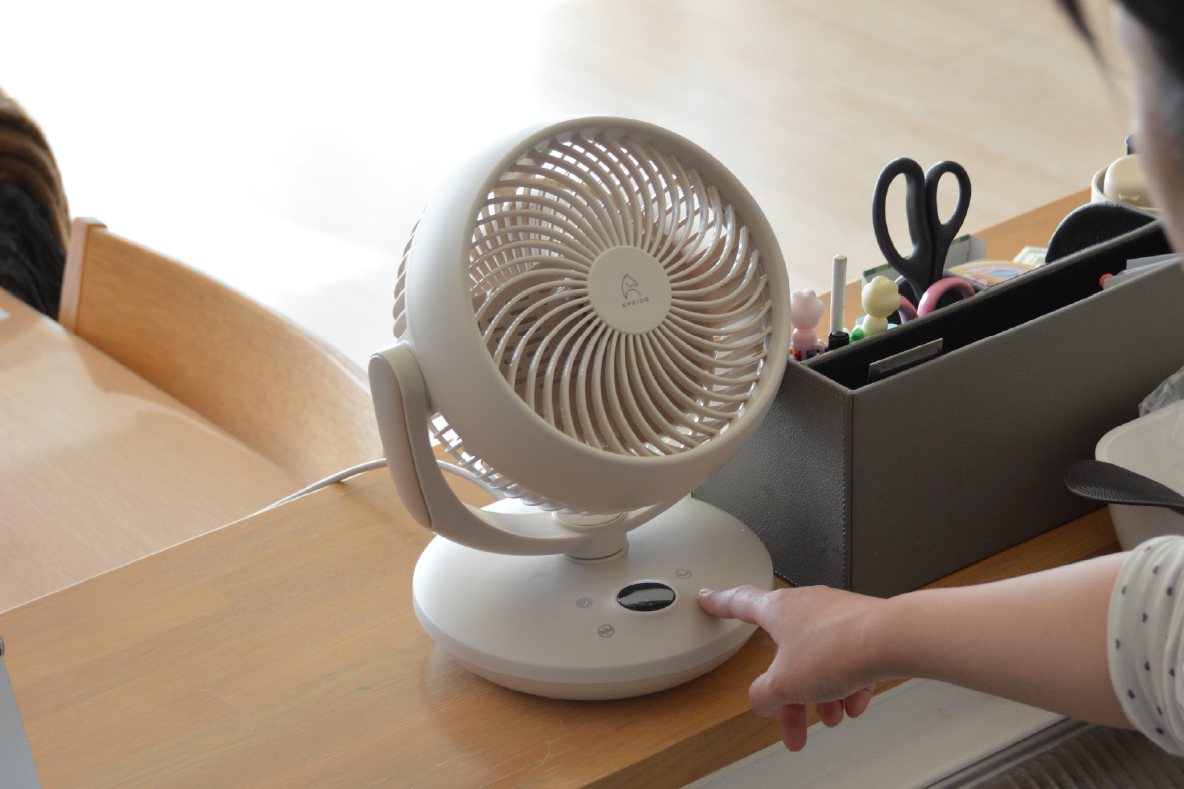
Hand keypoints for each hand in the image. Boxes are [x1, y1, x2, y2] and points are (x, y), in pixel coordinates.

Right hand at [698, 585, 884, 750]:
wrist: (893, 640)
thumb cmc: (839, 648)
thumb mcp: (785, 684)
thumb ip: (764, 694)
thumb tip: (762, 699)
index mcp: (777, 610)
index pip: (739, 603)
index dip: (720, 604)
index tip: (709, 599)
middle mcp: (806, 606)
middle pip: (785, 656)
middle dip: (790, 695)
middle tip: (792, 724)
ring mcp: (836, 615)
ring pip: (819, 662)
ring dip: (822, 695)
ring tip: (833, 716)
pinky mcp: (863, 627)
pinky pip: (847, 661)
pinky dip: (848, 685)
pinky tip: (856, 701)